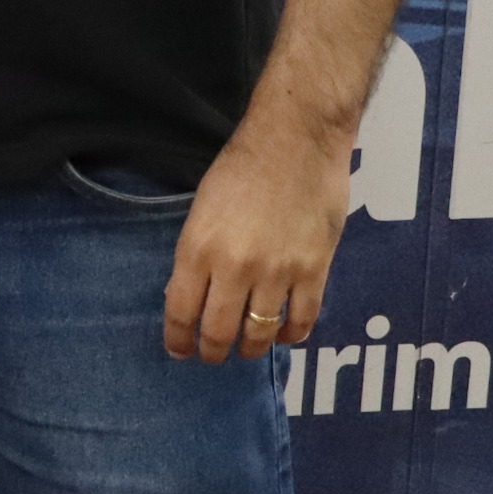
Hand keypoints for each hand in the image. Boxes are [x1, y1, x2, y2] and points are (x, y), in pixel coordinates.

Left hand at [162, 124, 352, 361]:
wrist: (296, 138)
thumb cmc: (242, 165)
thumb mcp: (202, 209)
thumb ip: (197, 254)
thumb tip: (191, 295)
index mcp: (197, 247)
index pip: (181, 312)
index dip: (178, 340)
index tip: (178, 351)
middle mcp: (234, 267)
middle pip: (218, 332)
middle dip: (212, 351)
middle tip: (211, 355)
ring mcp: (277, 272)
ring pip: (259, 334)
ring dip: (250, 349)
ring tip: (246, 349)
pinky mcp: (314, 270)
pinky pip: (302, 321)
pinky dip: (290, 336)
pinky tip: (282, 335)